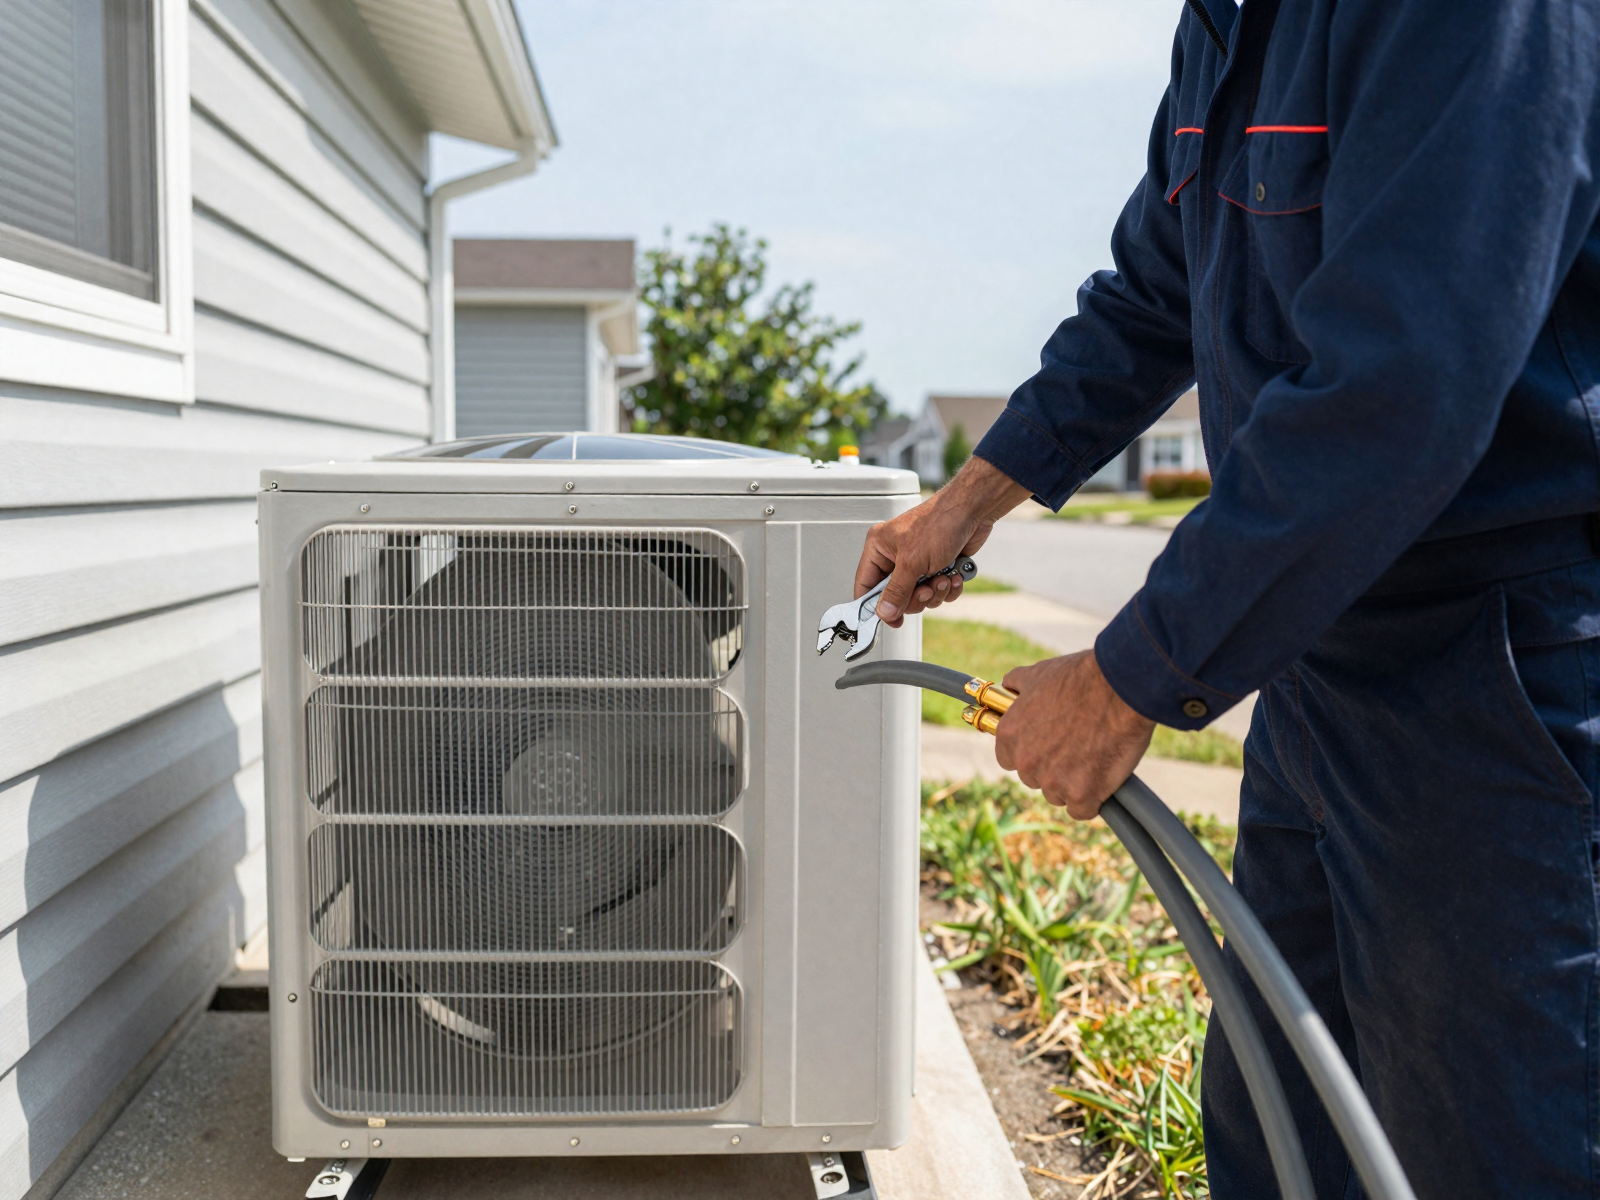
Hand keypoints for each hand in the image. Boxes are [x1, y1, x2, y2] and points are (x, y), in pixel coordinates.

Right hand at [856, 457, 1030, 623]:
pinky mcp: (936, 566)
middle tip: (926, 588)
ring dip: (935, 592)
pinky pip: (937, 591)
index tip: (891, 619)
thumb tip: (884, 612)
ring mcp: (917, 562)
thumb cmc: (940, 522)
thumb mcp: (913, 562)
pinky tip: (954, 575)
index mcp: (879, 548)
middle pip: (895, 597)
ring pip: (919, 596)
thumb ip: (897, 591)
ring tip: (943, 577)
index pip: (866, 585)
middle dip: (916, 597)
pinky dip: (947, 588)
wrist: (974, 511)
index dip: (876, 606)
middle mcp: (896, 555)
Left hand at [994, 651, 1155, 818]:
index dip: (1028, 752)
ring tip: (1094, 757)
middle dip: (1051, 768)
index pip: (1008, 759)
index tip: (1044, 747)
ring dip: (1072, 783)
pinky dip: (1093, 799)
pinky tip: (1102, 780)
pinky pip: (1082, 810)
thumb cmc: (1081, 678)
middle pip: (1034, 778)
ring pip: (1058, 795)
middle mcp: (1026, 762)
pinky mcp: (1082, 795)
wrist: (1120, 688)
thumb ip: (1017, 683)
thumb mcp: (1039, 673)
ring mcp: (1053, 781)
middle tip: (1076, 748)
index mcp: (1010, 735)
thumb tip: (1008, 686)